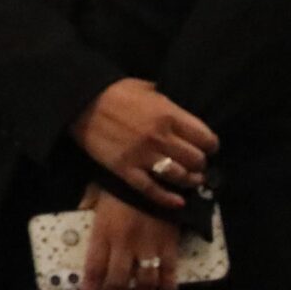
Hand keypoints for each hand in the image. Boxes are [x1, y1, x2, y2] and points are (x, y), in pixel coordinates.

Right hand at [69, 78, 217, 207]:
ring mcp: (144, 156)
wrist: (80, 102)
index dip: (210, 145)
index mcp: (169, 115)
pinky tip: (178, 201)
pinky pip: (153, 190)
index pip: (205, 138)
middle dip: (200, 163)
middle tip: (197, 163)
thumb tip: (182, 114)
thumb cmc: (115, 91)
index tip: (208, 146)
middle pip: (196, 160)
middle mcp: (161, 138)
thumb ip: (168, 103)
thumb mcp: (147, 88)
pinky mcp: (127, 170)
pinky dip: (168, 199)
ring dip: (190, 180)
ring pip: (179, 177)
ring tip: (191, 179)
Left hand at [78, 184, 179, 289]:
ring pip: (144, 284)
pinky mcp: (169, 244)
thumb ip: (84, 211)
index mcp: (102, 232)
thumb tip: (74, 225)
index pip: (92, 272)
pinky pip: (169, 274)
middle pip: (118, 284)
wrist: (156, 171)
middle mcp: (124, 243)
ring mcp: (149, 245)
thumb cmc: (121, 184)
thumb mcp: (95, 194)